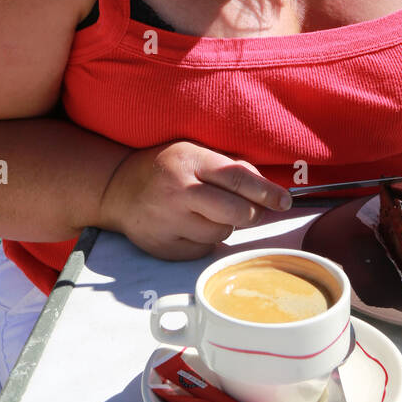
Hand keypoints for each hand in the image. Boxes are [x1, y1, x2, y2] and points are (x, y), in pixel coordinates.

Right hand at [97, 140, 292, 259]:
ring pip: (222, 233)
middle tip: (252, 211)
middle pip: (236, 212)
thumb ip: (229, 167)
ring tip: (209, 213)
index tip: (284, 201)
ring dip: (226, 225)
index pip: (239, 179)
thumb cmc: (165, 167)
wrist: (116, 189)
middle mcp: (178, 191)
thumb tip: (266, 190)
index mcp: (189, 161)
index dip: (267, 192)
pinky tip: (192, 226)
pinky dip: (206, 240)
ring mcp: (169, 221)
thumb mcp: (193, 152)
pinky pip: (203, 249)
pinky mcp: (163, 247)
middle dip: (252, 213)